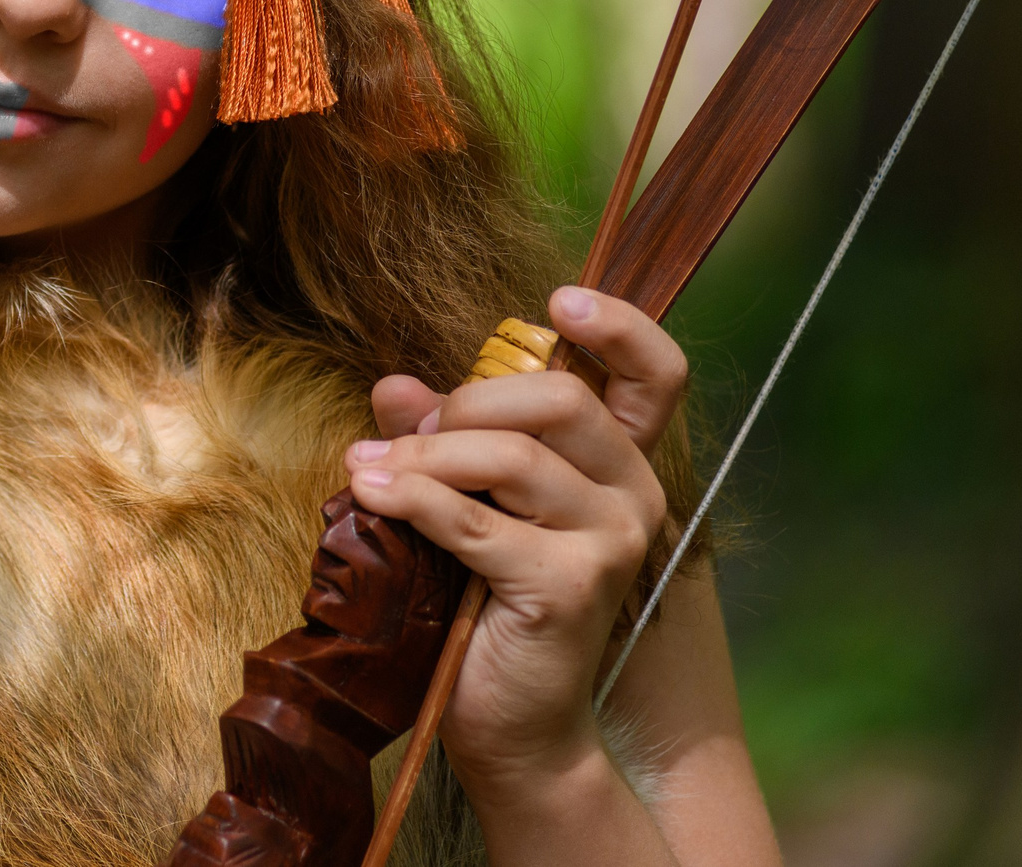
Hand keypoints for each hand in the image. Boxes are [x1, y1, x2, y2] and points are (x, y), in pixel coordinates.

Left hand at [341, 286, 686, 801]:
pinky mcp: (572, 586)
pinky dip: (413, 500)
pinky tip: (371, 494)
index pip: (656, 375)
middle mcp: (635, 495)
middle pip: (558, 399)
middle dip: (465, 404)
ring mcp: (612, 542)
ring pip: (512, 458)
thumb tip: (395, 384)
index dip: (620, 325)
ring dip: (425, 456)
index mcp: (619, 463)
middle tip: (403, 437)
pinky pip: (476, 521)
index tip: (559, 300)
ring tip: (366, 471)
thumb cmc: (486, 607)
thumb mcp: (464, 503)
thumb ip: (442, 438)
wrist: (513, 722)